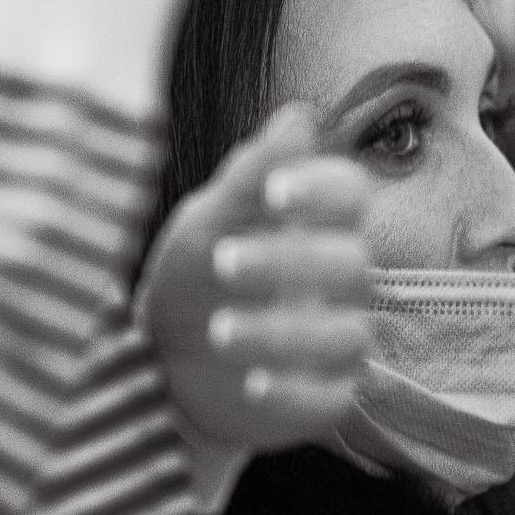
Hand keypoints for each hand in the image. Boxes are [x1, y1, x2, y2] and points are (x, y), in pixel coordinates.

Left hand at [138, 106, 372, 455]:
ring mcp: (338, 341)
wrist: (162, 366)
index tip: (275, 193)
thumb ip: (248, 177)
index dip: (325, 190)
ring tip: (219, 331)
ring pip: (345, 334)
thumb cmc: (193, 279)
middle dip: (291, 261)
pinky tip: (250, 384)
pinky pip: (334, 397)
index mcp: (316, 226)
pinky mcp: (327, 397)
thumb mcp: (205, 225)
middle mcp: (341, 282)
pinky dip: (294, 390)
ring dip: (283, 331)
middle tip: (221, 262)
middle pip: (352, 264)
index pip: (352, 195)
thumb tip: (300, 117)